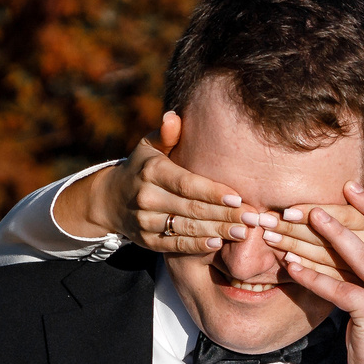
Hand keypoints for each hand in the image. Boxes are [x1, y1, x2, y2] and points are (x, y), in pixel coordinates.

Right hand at [59, 112, 250, 255]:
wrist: (111, 199)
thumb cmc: (143, 167)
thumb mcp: (149, 147)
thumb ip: (167, 135)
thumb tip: (173, 117)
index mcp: (152, 171)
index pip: (187, 184)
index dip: (213, 192)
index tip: (238, 198)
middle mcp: (147, 197)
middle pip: (192, 208)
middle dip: (224, 215)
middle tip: (252, 218)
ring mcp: (145, 221)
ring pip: (186, 228)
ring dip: (217, 232)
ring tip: (243, 232)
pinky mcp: (147, 240)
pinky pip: (175, 245)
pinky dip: (197, 246)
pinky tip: (218, 244)